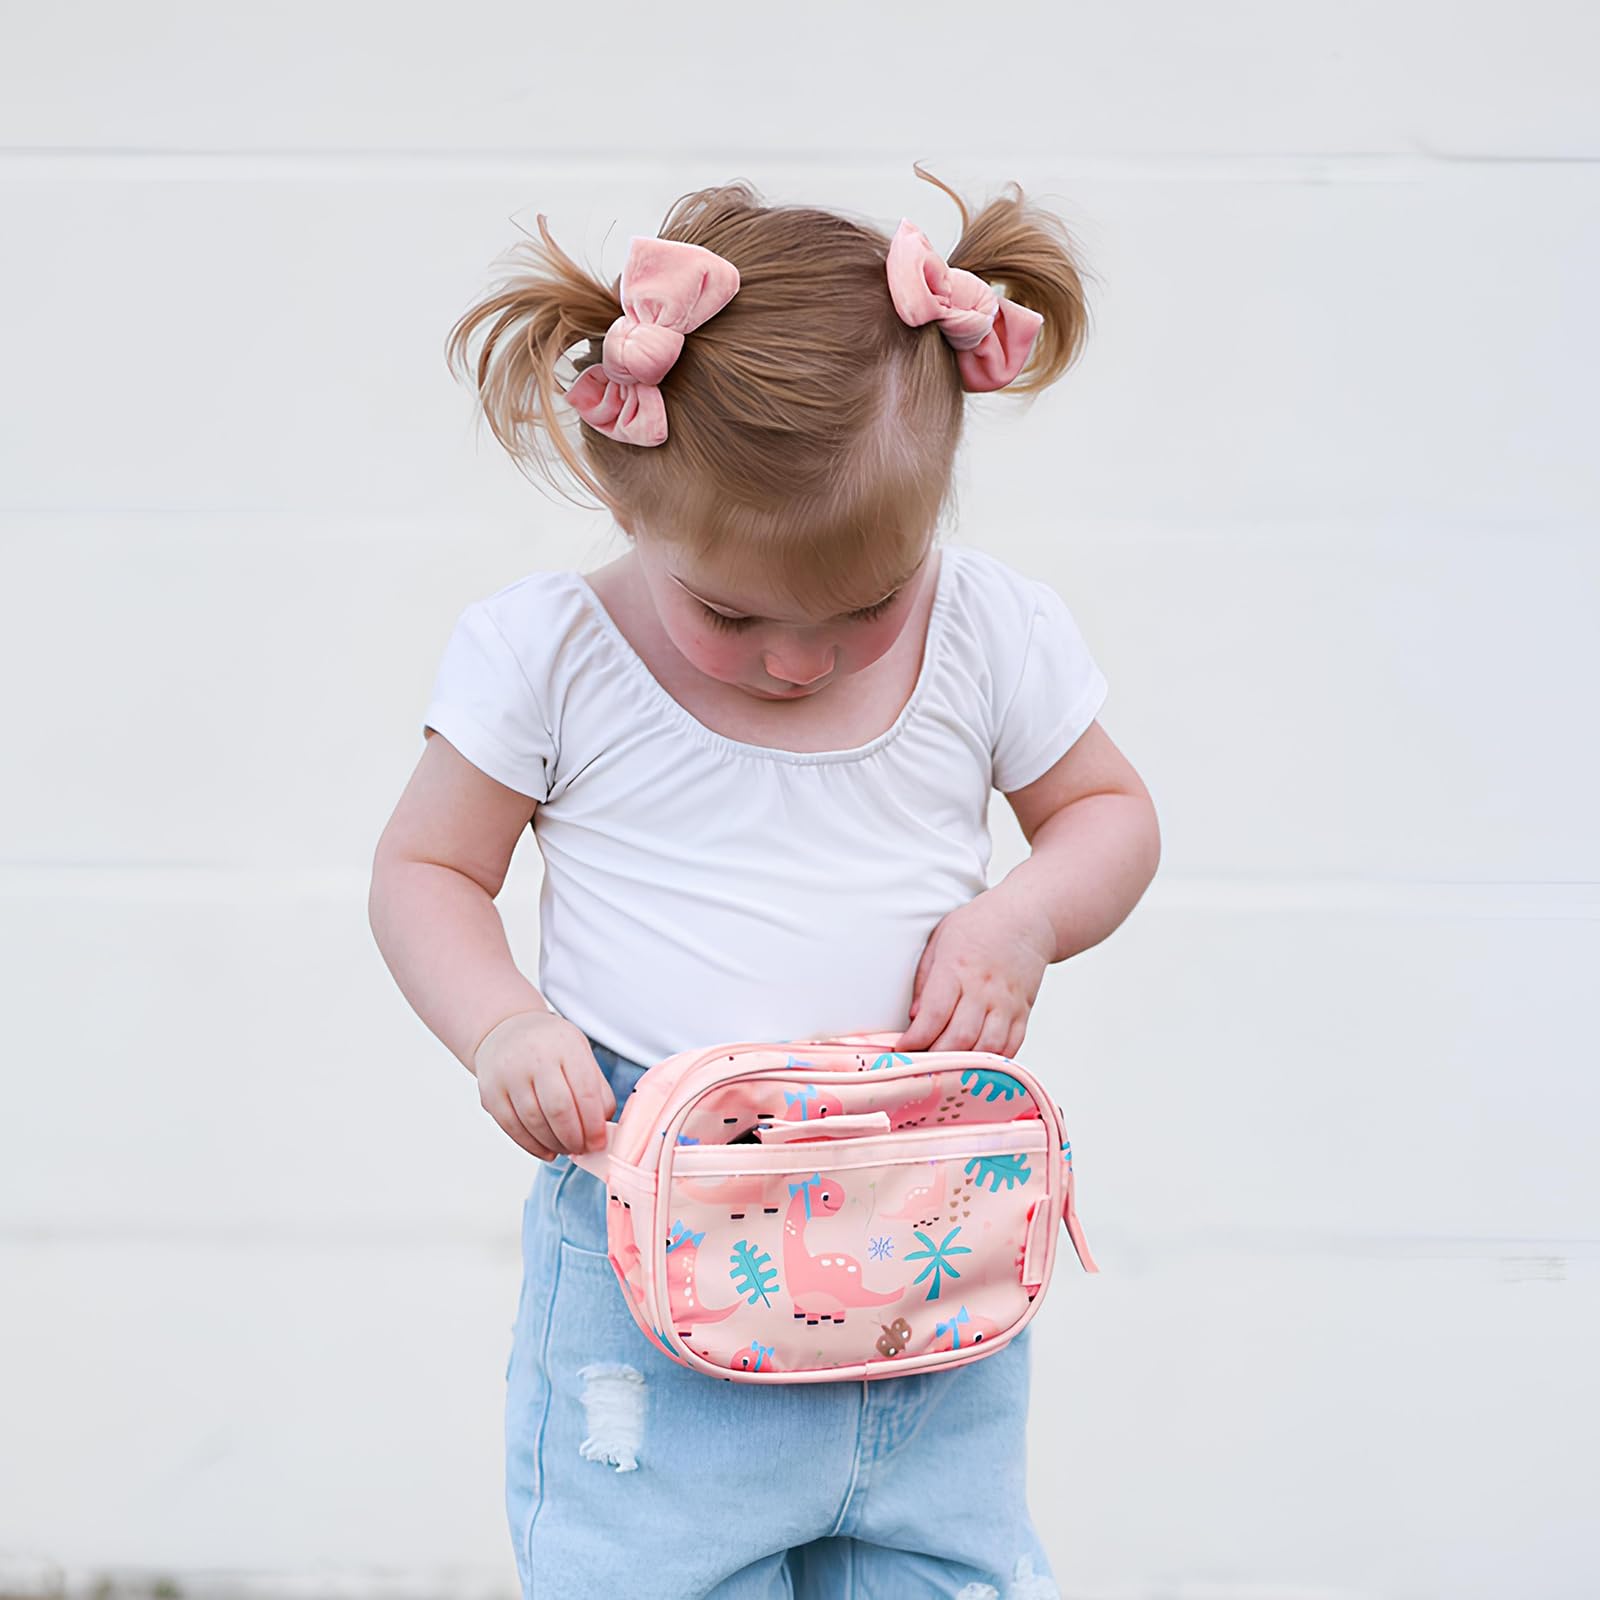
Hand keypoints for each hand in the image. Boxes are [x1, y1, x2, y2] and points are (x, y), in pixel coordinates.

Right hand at [473, 1010, 616, 1160]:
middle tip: (583, 1149)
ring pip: (534, 1122)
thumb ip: (596, 1089)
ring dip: (554, 1144)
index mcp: (565, 1046)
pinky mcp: (490, 1093)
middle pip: (558, 1109)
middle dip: (574, 1138)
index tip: (599, 1142)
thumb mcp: (579, 1054)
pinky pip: (512, 1128)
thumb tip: (604, 1128)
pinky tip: (547, 1150)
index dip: (594, 1124)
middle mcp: (534, 1057)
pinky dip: (532, 1146)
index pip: (585, 1092)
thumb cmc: (549, 1047)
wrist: (505, 1031)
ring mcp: (508, 1075)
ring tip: (567, 1149)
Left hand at [893, 886, 1054, 1057]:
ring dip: (964, 1066)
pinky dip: (993, 1063)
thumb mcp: (940, 940)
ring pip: (987, 1047)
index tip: (902, 1050)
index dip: (916, 1038)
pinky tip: (975, 1067)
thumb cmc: (978, 925)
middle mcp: (984, 988)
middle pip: (960, 1036)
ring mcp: (1007, 1002)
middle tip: (919, 1067)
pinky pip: (1010, 1046)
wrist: (1027, 918)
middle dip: (936, 1058)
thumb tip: (914, 1018)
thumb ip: (924, 979)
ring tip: (944, 1073)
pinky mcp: (1023, 1012)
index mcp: (957, 968)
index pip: (935, 1013)